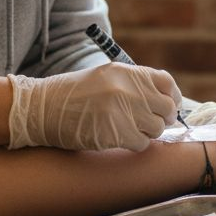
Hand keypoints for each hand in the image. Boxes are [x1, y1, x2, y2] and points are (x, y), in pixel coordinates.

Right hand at [7, 63, 180, 151]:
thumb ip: (134, 85)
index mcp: (126, 72)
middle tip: (151, 124)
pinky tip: (119, 138)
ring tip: (129, 130)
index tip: (168, 107)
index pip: (166, 83)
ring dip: (147, 133)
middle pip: (166, 108)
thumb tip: (163, 102)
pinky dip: (134, 144)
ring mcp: (122, 110)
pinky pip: (141, 143)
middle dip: (162, 119)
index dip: (172, 97)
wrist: (42, 108)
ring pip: (156, 128)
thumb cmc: (72, 95)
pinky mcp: (115, 132)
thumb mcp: (105, 77)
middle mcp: (127, 88)